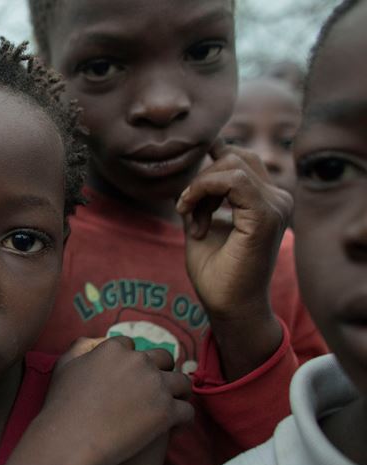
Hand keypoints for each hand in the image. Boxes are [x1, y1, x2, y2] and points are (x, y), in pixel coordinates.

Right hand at [5, 337, 192, 464]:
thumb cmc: (62, 407)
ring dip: (179, 392)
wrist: (70, 441)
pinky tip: (175, 426)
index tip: (132, 373)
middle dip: (162, 370)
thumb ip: (79, 347)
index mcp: (114, 349)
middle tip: (158, 386)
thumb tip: (94, 342)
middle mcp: (138, 362)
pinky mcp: (166, 412)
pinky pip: (187, 411)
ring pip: (182, 382)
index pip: (131, 346)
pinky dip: (183, 418)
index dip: (132, 360)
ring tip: (174, 403)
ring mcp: (155, 386)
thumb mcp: (63, 366)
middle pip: (163, 358)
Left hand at [176, 140, 291, 378]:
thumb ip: (201, 194)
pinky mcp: (265, 216)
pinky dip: (202, 190)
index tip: (187, 201)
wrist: (228, 307)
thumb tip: (194, 162)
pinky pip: (233, 180)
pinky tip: (189, 213)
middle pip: (235, 157)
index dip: (207, 169)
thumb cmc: (216, 272)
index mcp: (266, 199)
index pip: (239, 159)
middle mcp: (277, 199)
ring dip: (199, 188)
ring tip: (189, 217)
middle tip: (186, 211)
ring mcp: (276, 206)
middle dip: (200, 179)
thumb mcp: (202, 221)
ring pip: (232, 165)